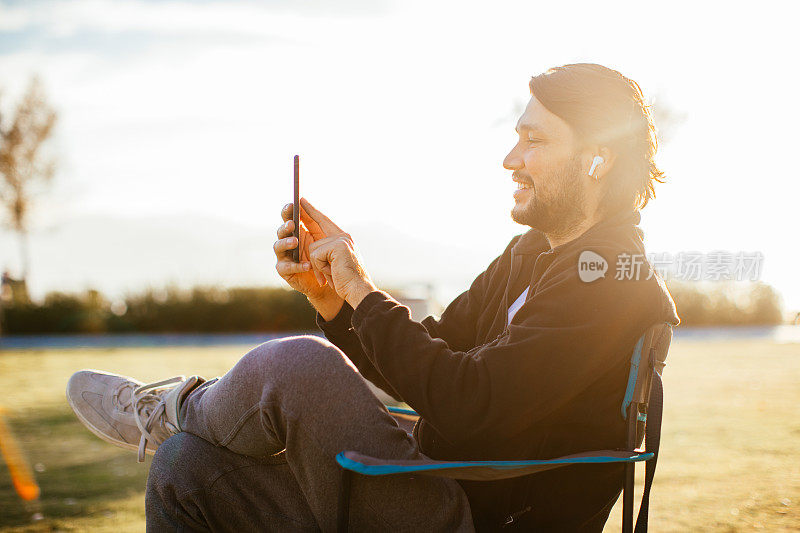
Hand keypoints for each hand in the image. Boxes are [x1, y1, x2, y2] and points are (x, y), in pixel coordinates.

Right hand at [274, 201, 342, 316]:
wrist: (331, 280)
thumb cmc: (328, 255)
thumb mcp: (325, 236)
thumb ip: (315, 220)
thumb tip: (304, 200)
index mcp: (297, 231)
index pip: (289, 217)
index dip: (288, 210)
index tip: (292, 204)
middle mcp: (288, 242)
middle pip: (281, 230)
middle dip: (285, 226)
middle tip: (292, 224)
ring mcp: (284, 256)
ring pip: (278, 246)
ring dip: (286, 242)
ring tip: (295, 241)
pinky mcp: (285, 271)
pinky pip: (286, 267)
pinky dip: (297, 265)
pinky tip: (307, 265)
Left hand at [301, 198, 377, 308]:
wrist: (359, 292)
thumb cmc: (346, 282)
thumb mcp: (335, 263)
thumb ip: (327, 251)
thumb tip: (310, 244)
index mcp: (344, 239)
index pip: (325, 221)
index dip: (313, 211)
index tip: (301, 200)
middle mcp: (344, 236)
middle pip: (318, 225)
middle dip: (307, 214)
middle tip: (298, 200)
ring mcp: (341, 240)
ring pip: (313, 247)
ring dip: (318, 264)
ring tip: (331, 273)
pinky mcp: (337, 246)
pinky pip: (315, 254)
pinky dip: (320, 268)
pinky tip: (331, 273)